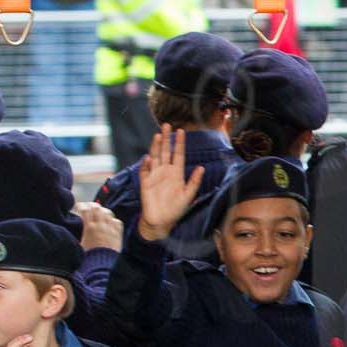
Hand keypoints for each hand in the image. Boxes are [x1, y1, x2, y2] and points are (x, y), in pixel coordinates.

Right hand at [76, 200, 123, 252]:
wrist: (101, 262)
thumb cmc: (89, 254)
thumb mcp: (81, 241)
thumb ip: (82, 230)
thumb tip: (81, 223)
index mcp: (89, 227)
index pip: (86, 210)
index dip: (82, 206)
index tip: (80, 207)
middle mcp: (100, 225)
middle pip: (97, 208)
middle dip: (92, 206)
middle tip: (90, 207)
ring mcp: (110, 228)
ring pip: (108, 212)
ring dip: (103, 211)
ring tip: (100, 214)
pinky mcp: (118, 233)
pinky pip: (117, 221)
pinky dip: (113, 220)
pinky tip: (110, 222)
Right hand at [136, 125, 205, 241]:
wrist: (162, 221)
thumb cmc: (176, 209)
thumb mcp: (189, 195)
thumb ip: (194, 181)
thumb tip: (201, 167)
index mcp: (176, 173)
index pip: (178, 154)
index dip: (179, 143)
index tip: (181, 131)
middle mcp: (165, 171)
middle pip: (165, 151)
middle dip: (166, 138)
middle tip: (166, 125)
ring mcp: (154, 176)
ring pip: (154, 157)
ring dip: (156, 147)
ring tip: (158, 136)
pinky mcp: (145, 183)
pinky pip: (144, 172)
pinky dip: (145, 165)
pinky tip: (148, 158)